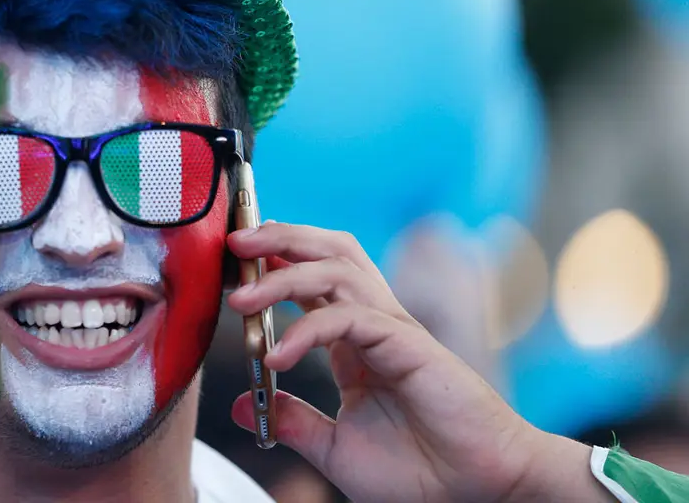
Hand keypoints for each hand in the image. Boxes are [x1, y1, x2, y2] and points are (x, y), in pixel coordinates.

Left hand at [226, 222, 604, 502]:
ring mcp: (394, 330)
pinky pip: (350, 318)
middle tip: (234, 241)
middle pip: (328, 253)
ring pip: (338, 270)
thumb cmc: (421, 473)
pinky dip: (307, 330)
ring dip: (284, 274)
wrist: (480, 492)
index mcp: (357, 340)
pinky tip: (277, 357)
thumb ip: (293, 422)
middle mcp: (375, 323)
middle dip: (280, 238)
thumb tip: (240, 405)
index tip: (236, 261)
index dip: (276, 260)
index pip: (314, 278)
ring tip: (241, 295)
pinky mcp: (409, 346)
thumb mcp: (336, 449)